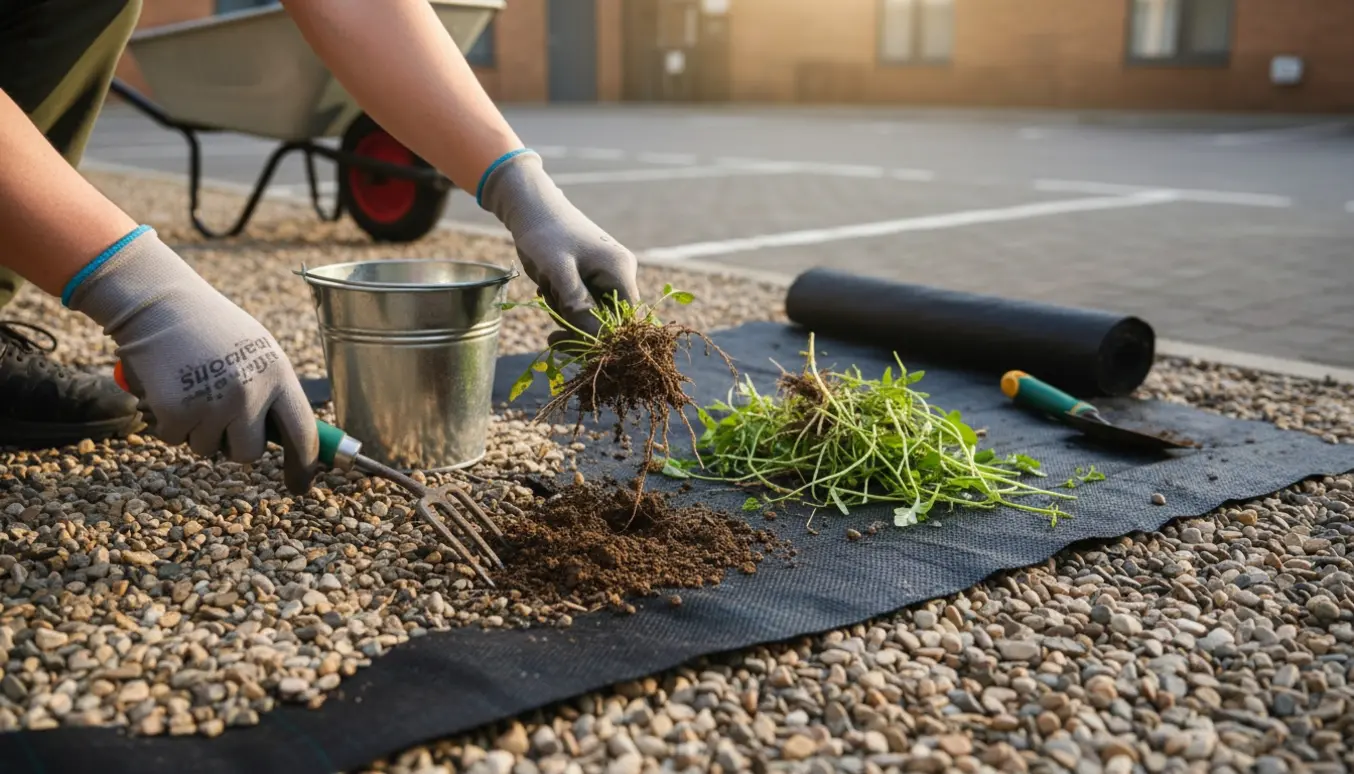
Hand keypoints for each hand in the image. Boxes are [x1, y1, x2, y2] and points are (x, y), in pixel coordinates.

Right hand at [67, 227, 319, 494]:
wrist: (158, 303)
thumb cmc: (211, 328)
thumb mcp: (258, 351)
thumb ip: (273, 392)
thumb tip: (291, 440)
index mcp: (278, 374)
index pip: (304, 433)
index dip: (305, 465)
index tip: (302, 485)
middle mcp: (250, 392)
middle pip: (250, 453)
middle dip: (234, 443)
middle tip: (219, 411)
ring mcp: (213, 403)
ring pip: (209, 449)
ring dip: (198, 428)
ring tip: (192, 387)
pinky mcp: (176, 411)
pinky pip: (175, 439)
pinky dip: (169, 422)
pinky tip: (170, 387)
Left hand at [479, 150, 640, 344]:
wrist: (531, 206)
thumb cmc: (544, 233)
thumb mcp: (557, 271)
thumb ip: (578, 304)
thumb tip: (597, 338)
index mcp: (620, 271)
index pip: (624, 320)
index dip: (598, 336)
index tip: (563, 338)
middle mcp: (621, 273)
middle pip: (608, 319)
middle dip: (575, 321)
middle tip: (547, 307)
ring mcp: (608, 273)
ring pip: (593, 312)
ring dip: (566, 310)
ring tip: (546, 288)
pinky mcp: (594, 274)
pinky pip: (584, 301)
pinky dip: (564, 301)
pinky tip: (548, 287)